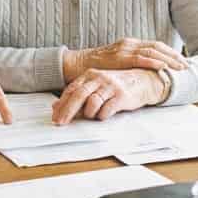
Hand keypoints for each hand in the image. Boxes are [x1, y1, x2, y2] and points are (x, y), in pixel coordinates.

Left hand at [53, 68, 167, 124]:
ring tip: (92, 115)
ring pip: (92, 102)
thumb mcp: (95, 86)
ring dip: (88, 113)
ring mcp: (110, 86)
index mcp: (90, 75)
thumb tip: (56, 107)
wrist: (143, 81)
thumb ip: (77, 94)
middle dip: (68, 111)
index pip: (71, 89)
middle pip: (78, 95)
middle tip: (60, 123)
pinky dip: (102, 116)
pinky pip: (107, 109)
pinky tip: (103, 116)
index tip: (55, 117)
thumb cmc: (115, 86)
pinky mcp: (122, 96)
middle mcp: (99, 78)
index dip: (62, 104)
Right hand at [62, 38, 186, 82]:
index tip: (182, 61)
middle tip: (187, 65)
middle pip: (157, 47)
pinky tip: (163, 66)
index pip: (155, 46)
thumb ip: (130, 64)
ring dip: (168, 60)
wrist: (78, 63)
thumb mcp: (117, 62)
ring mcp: (124, 49)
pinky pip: (140, 59)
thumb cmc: (97, 66)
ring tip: (180, 67)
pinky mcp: (119, 57)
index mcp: (130, 44)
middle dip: (174, 56)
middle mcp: (129, 44)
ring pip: (152, 52)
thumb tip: (145, 74)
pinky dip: (153, 62)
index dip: (170, 52)